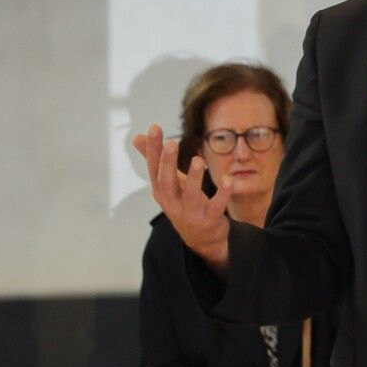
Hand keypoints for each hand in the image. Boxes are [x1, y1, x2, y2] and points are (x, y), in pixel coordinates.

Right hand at [131, 124, 231, 270]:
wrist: (200, 239)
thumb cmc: (182, 203)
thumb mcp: (168, 182)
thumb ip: (154, 159)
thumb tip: (137, 137)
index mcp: (161, 191)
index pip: (154, 168)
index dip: (154, 149)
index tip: (154, 127)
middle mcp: (172, 203)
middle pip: (166, 183)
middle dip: (167, 163)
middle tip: (171, 143)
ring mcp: (191, 213)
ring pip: (190, 196)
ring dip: (195, 178)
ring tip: (198, 160)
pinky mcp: (209, 220)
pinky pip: (216, 206)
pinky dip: (223, 194)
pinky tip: (229, 179)